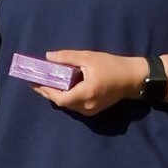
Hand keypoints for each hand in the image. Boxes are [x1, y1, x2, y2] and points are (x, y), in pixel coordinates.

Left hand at [31, 50, 146, 116]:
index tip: (34, 81)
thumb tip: (48, 57)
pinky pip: (75, 104)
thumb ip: (68, 57)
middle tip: (35, 81)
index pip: (60, 98)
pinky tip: (60, 86)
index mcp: (86, 94)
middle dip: (47, 91)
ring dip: (56, 94)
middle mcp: (87, 106)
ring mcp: (91, 110)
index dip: (46, 90)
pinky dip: (66, 96)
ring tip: (45, 82)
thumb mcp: (89, 58)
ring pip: (68, 105)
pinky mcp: (94, 109)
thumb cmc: (112, 66)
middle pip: (62, 102)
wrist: (133, 78)